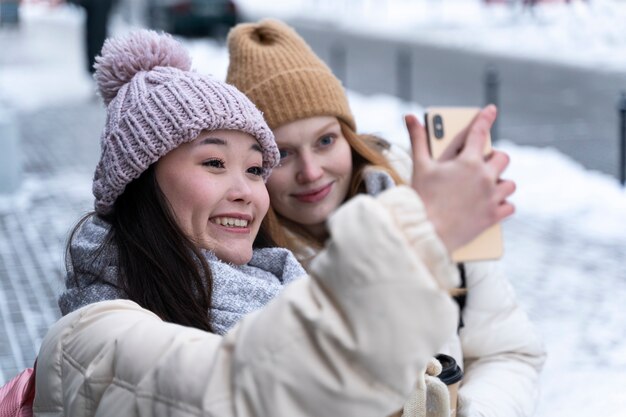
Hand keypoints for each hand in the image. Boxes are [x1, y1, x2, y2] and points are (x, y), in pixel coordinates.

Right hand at [405, 105, 514, 251]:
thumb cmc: (422, 197)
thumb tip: (409, 116)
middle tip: (485, 163)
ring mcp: (491, 197)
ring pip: (509, 184)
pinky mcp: (493, 216)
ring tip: (488, 187)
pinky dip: (503, 205)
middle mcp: (485, 177)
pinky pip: (510, 207)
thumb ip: (418, 139)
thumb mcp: (420, 166)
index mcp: (468, 162)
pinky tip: (494, 205)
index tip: (491, 110)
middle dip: (495, 158)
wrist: (426, 231)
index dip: (485, 118)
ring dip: (501, 183)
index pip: (479, 133)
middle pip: (503, 159)